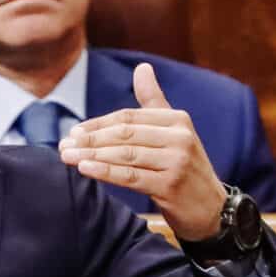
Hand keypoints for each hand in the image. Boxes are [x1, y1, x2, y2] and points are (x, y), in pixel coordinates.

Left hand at [57, 63, 227, 240]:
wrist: (211, 209)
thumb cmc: (185, 168)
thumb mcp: (174, 132)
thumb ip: (154, 101)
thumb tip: (142, 67)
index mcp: (177, 120)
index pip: (129, 117)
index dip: (98, 124)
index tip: (74, 131)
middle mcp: (179, 137)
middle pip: (124, 134)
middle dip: (90, 139)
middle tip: (64, 144)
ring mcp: (176, 162)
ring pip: (125, 154)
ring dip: (91, 155)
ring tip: (67, 156)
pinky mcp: (169, 186)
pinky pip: (130, 176)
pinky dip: (105, 171)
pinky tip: (85, 168)